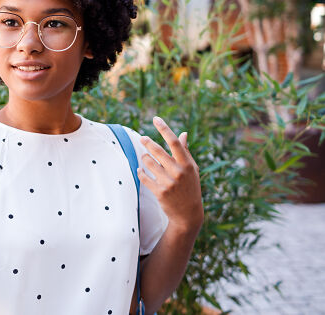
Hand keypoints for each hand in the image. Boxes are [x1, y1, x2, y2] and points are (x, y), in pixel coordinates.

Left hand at [139, 117, 203, 233]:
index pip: (174, 142)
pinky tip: (141, 170)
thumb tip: (183, 133)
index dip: (164, 129)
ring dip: (144, 159)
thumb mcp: (192, 170)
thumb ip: (185, 152)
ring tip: (145, 158)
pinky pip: (144, 177)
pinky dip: (141, 172)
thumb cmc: (190, 187)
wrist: (188, 214)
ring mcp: (169, 182)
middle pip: (158, 151)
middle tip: (142, 138)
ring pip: (148, 163)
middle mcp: (178, 172)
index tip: (156, 119)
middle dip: (147, 142)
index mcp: (187, 164)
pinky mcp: (159, 191)